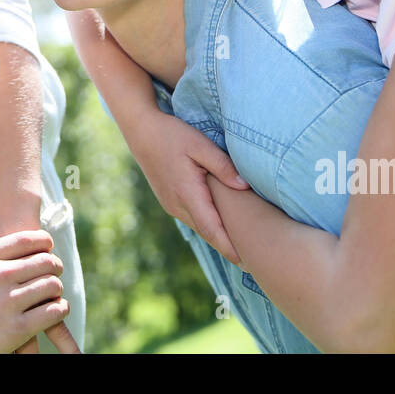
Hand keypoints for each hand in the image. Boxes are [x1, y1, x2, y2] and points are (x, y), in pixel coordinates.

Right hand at [0, 228, 75, 352]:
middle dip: (54, 264)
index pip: (26, 240)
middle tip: (55, 270)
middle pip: (44, 261)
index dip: (44, 242)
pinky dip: (59, 309)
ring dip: (56, 287)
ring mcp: (9, 302)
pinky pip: (53, 311)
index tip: (48, 247)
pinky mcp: (17, 329)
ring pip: (51, 285)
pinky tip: (56, 310)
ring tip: (54, 291)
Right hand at [128, 110, 249, 264]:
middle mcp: (177, 204)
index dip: (228, 247)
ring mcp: (170, 204)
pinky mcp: (168, 200)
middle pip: (207, 233)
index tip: (245, 262)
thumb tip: (244, 186)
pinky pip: (192, 218)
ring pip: (199, 227)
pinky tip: (220, 226)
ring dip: (217, 237)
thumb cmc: (172, 135)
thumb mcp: (200, 145)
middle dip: (227, 247)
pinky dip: (207, 226)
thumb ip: (223, 166)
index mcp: (187, 193)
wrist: (141, 131)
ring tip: (241, 247)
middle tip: (252, 260)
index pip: (211, 229)